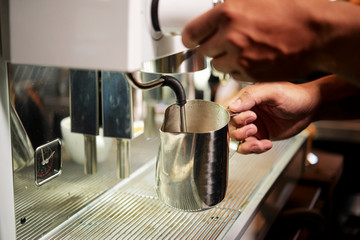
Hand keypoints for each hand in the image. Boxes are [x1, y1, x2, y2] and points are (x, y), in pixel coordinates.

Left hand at [182, 0, 359, 82]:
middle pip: (204, 50)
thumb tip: (213, 16)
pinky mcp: (250, 74)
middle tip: (225, 41)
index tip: (191, 40)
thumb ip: (229, 9)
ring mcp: (240, 58)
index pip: (192, 32)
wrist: (317, 33)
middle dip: (212, 46)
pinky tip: (252, 58)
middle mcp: (230, 37)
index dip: (190, 37)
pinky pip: (234, 75)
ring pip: (218, 65)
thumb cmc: (292, 12)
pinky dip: (239, 69)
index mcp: (228, 13)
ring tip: (243, 49)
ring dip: (225, 59)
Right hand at [228, 81, 317, 153]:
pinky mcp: (262, 136)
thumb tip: (232, 106)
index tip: (247, 118)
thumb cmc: (294, 95)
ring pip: (239, 141)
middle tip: (253, 128)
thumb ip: (251, 96)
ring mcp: (254, 126)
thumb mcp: (272, 92)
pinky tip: (267, 144)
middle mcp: (247, 113)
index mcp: (246, 100)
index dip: (232, 119)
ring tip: (259, 141)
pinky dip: (257, 149)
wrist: (310, 107)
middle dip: (240, 132)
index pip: (227, 112)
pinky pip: (252, 147)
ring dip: (246, 144)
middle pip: (231, 128)